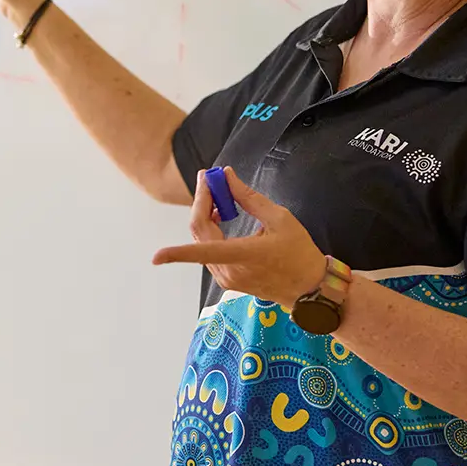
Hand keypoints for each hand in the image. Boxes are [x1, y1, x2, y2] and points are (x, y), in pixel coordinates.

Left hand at [151, 167, 326, 307]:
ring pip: (203, 242)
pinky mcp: (228, 280)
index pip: (201, 249)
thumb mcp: (279, 218)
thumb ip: (249, 197)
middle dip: (201, 203)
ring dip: (206, 216)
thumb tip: (226, 176)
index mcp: (242, 256)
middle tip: (208, 179)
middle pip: (200, 233)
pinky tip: (223, 216)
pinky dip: (212, 231)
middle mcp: (229, 270)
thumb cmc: (299, 252)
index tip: (156, 256)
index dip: (175, 253)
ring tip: (220, 195)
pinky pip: (210, 251)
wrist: (310, 289)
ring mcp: (226, 278)